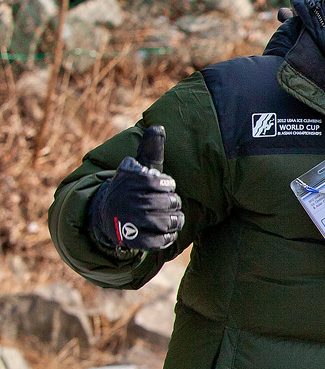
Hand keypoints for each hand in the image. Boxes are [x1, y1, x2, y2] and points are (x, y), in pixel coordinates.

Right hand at [87, 126, 183, 252]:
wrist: (105, 214)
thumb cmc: (131, 188)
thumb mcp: (138, 168)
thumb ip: (150, 149)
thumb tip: (158, 127)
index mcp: (132, 180)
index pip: (167, 184)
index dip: (167, 187)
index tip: (160, 187)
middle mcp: (129, 200)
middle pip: (170, 203)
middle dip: (173, 204)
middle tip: (167, 204)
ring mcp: (129, 221)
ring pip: (168, 222)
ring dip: (175, 221)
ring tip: (171, 218)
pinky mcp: (131, 240)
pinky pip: (160, 242)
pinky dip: (167, 238)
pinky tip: (165, 232)